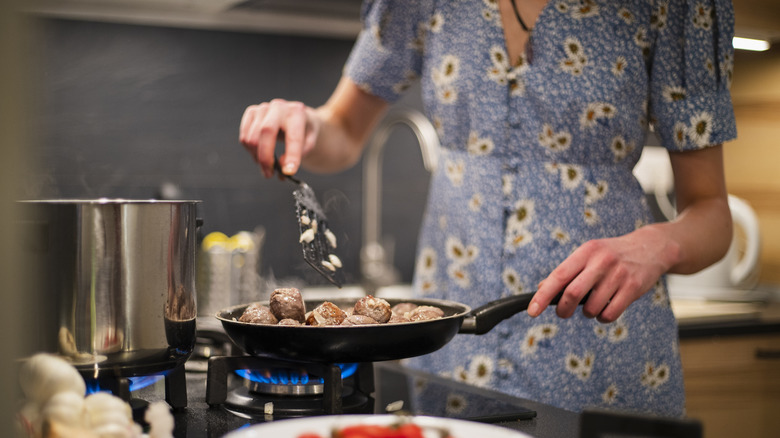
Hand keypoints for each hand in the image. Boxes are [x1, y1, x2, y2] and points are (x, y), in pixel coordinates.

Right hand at [239, 99, 319, 177]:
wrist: (296, 116)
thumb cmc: (304, 131)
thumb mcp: (309, 142)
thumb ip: (299, 154)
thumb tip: (282, 167)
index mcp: (298, 113)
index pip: (294, 136)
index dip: (291, 155)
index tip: (289, 172)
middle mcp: (279, 107)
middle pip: (266, 131)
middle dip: (266, 157)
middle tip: (269, 174)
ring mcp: (263, 108)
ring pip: (252, 137)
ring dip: (257, 157)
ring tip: (268, 165)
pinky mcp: (251, 112)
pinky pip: (244, 137)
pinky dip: (250, 151)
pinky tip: (260, 153)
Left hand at [528, 225, 678, 322]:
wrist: (650, 247)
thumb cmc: (611, 254)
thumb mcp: (588, 254)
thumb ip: (566, 271)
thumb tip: (541, 288)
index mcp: (585, 252)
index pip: (558, 276)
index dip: (542, 296)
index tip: (531, 311)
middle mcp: (601, 262)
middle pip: (572, 294)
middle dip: (563, 309)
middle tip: (563, 313)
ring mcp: (618, 275)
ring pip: (592, 308)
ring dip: (587, 313)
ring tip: (592, 305)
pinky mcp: (633, 288)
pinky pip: (610, 314)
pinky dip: (603, 317)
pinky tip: (606, 308)